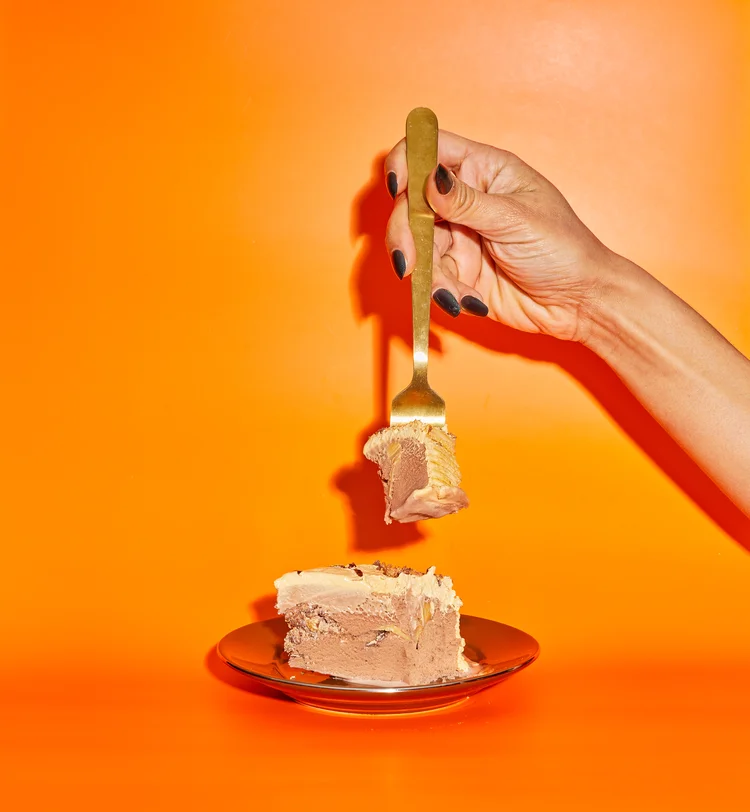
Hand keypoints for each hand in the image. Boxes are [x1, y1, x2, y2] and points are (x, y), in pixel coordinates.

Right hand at [385, 130, 615, 341]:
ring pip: (416, 246)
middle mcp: (464, 200)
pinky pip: (430, 278)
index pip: (430, 150)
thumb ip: (468, 202)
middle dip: (405, 234)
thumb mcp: (517, 220)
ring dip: (427, 274)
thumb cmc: (563, 250)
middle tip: (409, 262)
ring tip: (453, 296)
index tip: (400, 189)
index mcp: (484, 170)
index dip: (407, 163)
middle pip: (410, 203)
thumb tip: (429, 178)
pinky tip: (469, 303)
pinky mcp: (456, 272)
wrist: (578, 302)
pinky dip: (442, 293)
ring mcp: (458, 237)